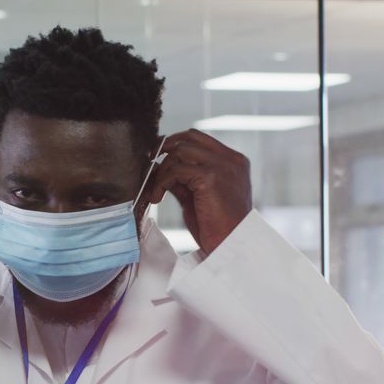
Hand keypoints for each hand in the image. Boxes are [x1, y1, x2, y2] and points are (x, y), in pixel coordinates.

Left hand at [145, 129, 252, 254]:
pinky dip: (162, 181)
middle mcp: (231, 159)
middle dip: (165, 146)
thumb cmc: (218, 228)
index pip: (200, 139)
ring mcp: (222, 166)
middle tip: (149, 161)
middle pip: (190, 137)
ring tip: (156, 191)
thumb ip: (183, 178)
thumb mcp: (198, 197)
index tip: (158, 154)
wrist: (232, 247)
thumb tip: (159, 166)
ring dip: (162, 170)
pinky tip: (158, 197)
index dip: (176, 143)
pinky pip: (176, 170)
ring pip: (180, 151)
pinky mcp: (210, 177)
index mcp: (233, 162)